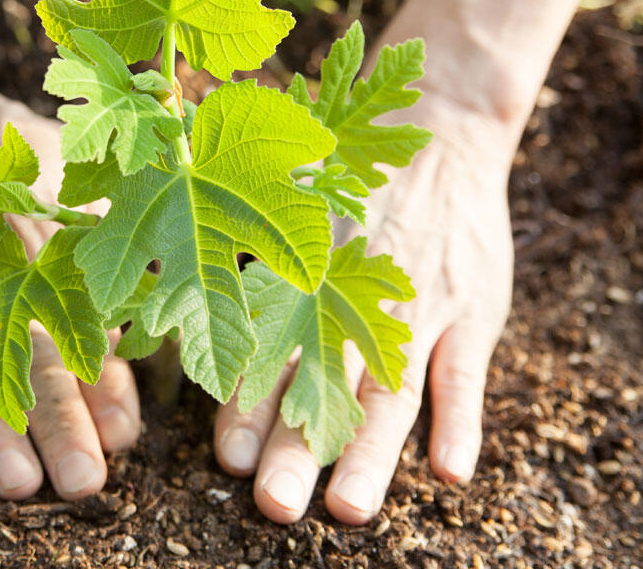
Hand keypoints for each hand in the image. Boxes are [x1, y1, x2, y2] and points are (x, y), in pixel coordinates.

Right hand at [0, 69, 140, 500]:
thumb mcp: (55, 165)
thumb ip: (99, 223)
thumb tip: (158, 275)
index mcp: (39, 238)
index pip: (77, 320)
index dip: (101, 378)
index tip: (125, 433)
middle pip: (26, 350)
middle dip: (58, 421)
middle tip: (85, 482)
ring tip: (17, 482)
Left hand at [213, 91, 517, 523]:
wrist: (441, 133)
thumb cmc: (349, 186)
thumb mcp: (289, 211)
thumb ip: (242, 264)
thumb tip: (170, 304)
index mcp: (305, 283)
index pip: (269, 354)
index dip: (248, 406)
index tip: (227, 458)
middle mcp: (354, 303)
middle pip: (324, 385)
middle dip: (297, 448)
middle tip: (273, 505)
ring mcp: (417, 310)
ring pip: (392, 393)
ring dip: (371, 453)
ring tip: (350, 510)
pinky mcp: (471, 312)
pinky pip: (466, 374)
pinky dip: (461, 422)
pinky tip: (450, 473)